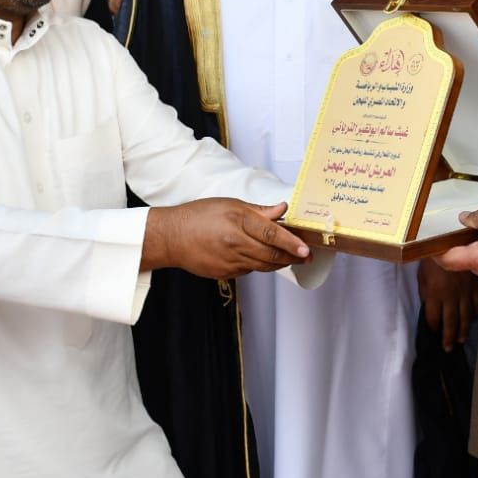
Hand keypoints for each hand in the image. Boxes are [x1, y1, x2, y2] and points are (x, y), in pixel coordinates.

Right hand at [145, 199, 308, 278]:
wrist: (171, 237)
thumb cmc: (199, 216)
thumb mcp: (230, 204)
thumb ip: (259, 210)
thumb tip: (282, 209)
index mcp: (238, 222)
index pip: (272, 234)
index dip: (291, 242)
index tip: (305, 249)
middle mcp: (235, 243)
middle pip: (271, 254)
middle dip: (292, 256)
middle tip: (305, 256)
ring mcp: (230, 261)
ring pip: (263, 266)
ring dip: (279, 262)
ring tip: (290, 257)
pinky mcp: (225, 273)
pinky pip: (249, 270)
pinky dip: (259, 265)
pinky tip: (260, 257)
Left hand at [418, 257, 477, 350]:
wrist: (453, 238)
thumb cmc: (433, 254)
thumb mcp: (422, 272)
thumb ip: (426, 290)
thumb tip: (428, 303)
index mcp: (435, 293)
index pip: (433, 318)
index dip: (432, 328)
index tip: (432, 333)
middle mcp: (451, 296)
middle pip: (450, 322)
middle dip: (448, 337)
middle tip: (447, 348)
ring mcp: (465, 292)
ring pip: (465, 316)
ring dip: (463, 330)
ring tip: (461, 340)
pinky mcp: (476, 285)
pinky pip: (477, 303)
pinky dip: (475, 313)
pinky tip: (474, 318)